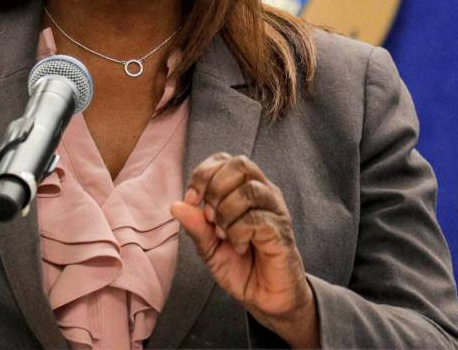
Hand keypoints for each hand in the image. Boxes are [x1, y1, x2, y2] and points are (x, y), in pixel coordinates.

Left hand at [170, 153, 318, 347]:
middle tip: (209, 216)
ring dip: (226, 212)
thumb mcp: (209, 247)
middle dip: (215, 187)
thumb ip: (195, 226)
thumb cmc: (240, 267)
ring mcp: (275, 211)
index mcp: (244, 189)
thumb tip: (176, 205)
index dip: (203, 174)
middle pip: (240, 164)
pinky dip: (239, 233)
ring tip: (223, 234)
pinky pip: (257, 220)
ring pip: (249, 190)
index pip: (224, 159)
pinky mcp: (282, 232)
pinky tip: (239, 247)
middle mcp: (264, 193)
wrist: (265, 299)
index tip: (192, 199)